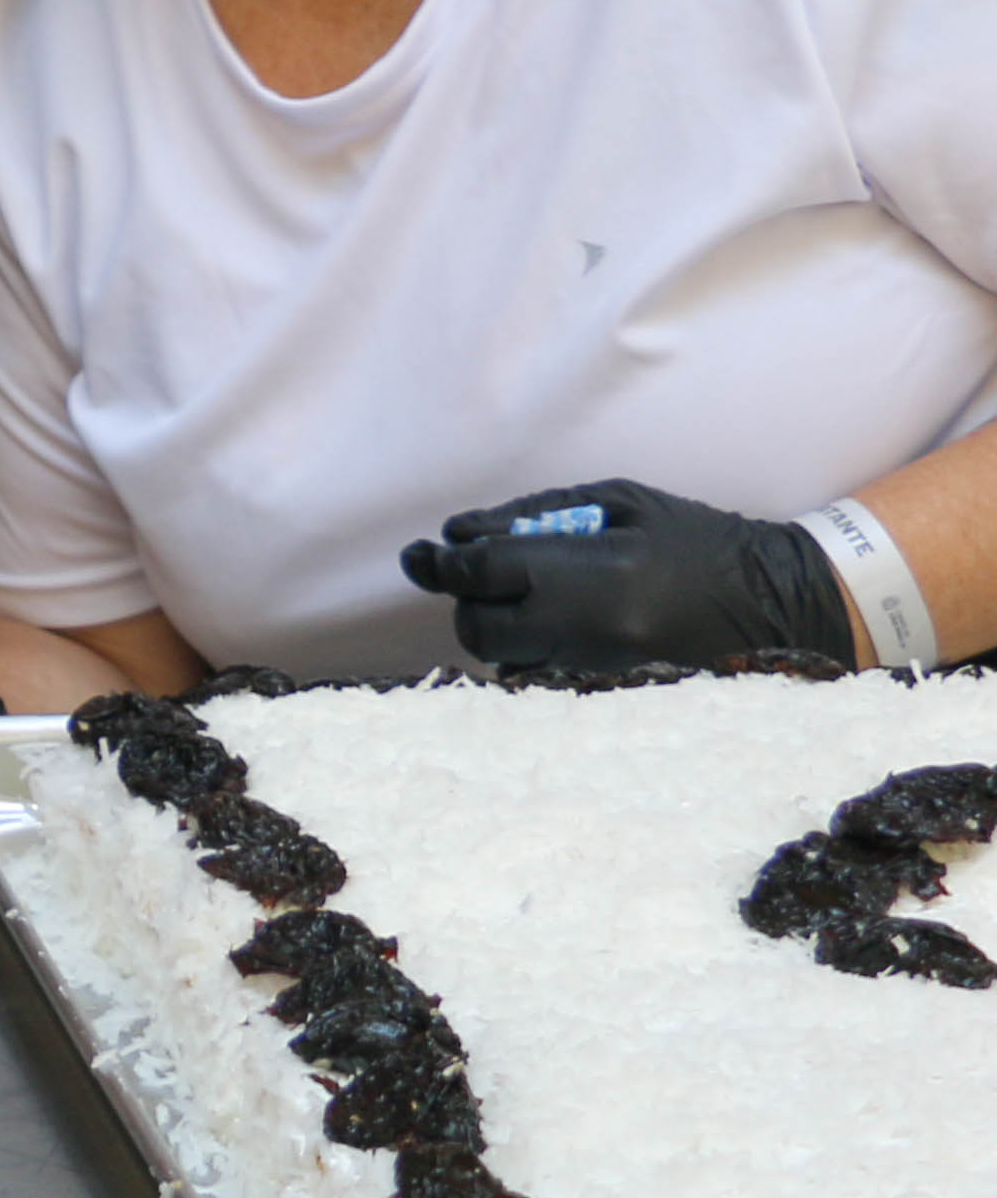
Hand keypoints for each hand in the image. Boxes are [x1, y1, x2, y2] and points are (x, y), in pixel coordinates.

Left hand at [401, 478, 860, 675]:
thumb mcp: (621, 502)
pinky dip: (530, 655)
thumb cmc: (696, 540)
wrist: (776, 604)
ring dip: (497, 629)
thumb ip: (534, 514)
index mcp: (593, 573)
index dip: (441, 563)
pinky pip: (541, 681)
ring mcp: (602, 671)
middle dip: (467, 601)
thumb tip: (461, 533)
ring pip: (506, 662)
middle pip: (480, 629)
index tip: (421, 553)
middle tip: (481, 577)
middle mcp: (589, 630)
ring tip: (529, 600)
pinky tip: (557, 628)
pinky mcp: (614, 695)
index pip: (483, 573)